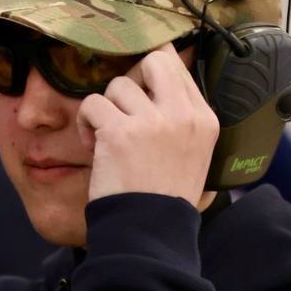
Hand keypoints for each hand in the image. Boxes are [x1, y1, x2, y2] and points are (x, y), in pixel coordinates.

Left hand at [76, 43, 218, 205]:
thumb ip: (184, 121)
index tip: (138, 97)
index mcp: (204, 120)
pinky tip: (93, 147)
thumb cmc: (166, 197)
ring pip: (118, 84)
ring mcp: (152, 122)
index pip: (177, 68)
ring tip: (107, 138)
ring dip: (106, 108)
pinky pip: (92, 103)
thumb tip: (168, 80)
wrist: (148, 230)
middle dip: (132, 77)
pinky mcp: (119, 132)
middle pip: (154, 60)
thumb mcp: (195, 156)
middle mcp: (182, 115)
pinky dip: (85, 123)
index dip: (151, 76)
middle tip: (123, 107)